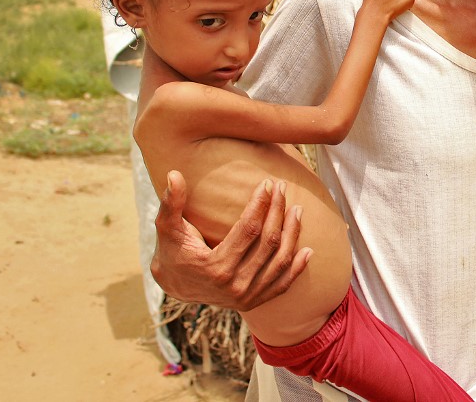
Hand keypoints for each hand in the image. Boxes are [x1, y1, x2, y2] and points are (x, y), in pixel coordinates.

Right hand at [150, 170, 310, 309]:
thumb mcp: (167, 227)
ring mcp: (246, 297)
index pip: (249, 229)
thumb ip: (170, 202)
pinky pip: (282, 285)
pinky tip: (308, 250)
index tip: (267, 184)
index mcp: (216, 266)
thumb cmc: (172, 250)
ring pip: (279, 262)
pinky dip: (296, 268)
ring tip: (298, 210)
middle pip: (268, 242)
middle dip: (278, 211)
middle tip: (282, 188)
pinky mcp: (253, 302)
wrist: (174, 285)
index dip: (260, 204)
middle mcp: (234, 285)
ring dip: (292, 234)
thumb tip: (173, 174)